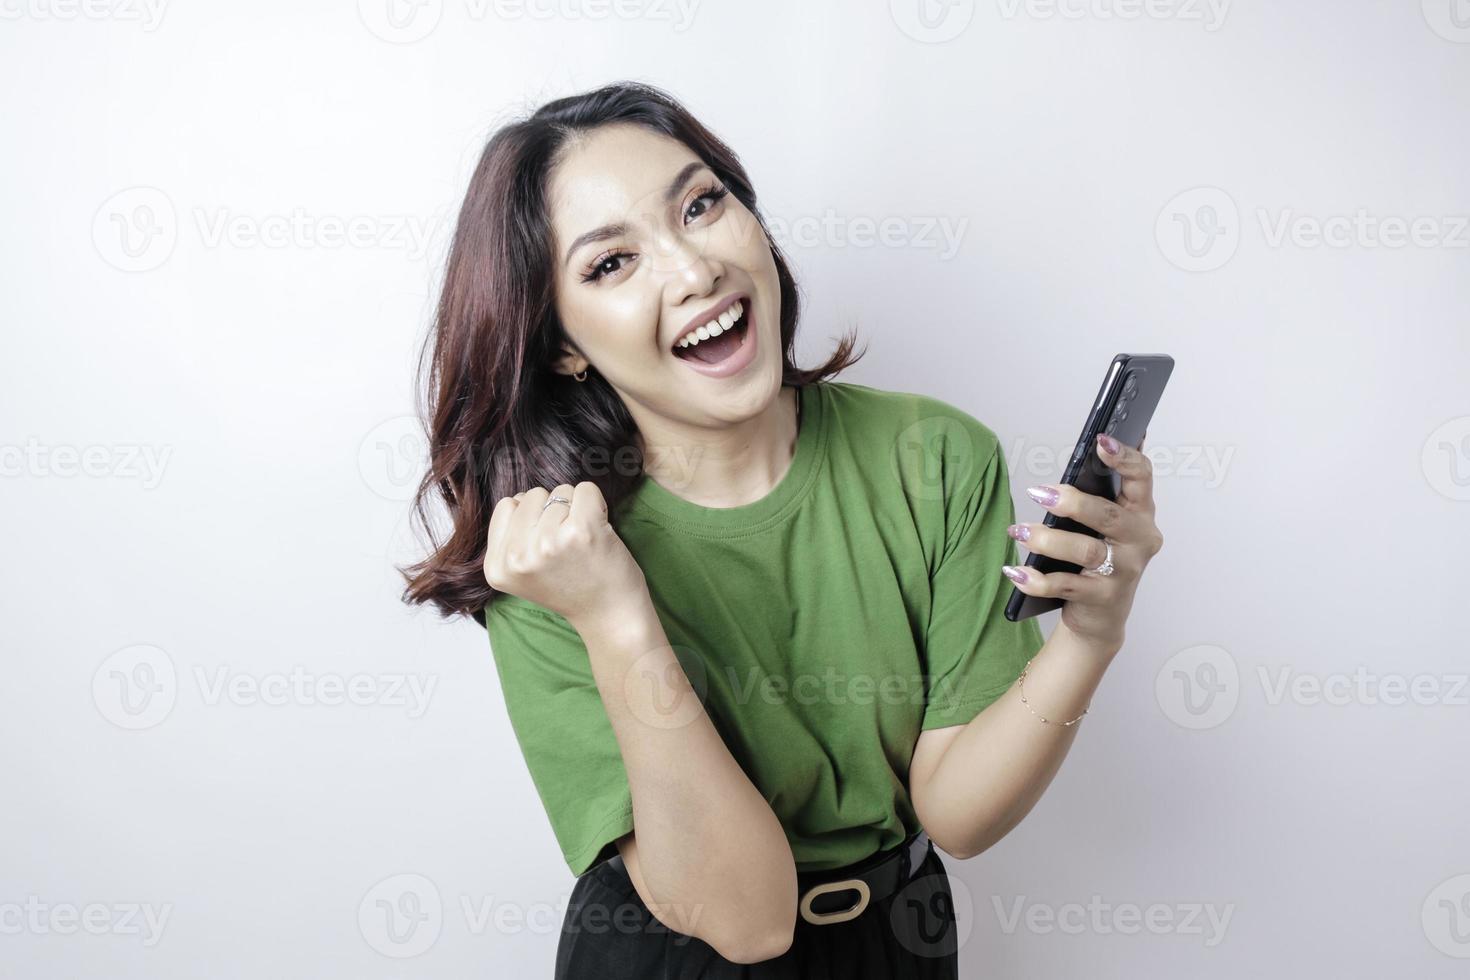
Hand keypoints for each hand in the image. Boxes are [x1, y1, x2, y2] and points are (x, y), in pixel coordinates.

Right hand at [483, 482, 646, 630]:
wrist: (609, 616)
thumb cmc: (572, 588)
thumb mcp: (523, 572)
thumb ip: (512, 537)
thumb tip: (519, 498)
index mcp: (497, 567)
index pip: (506, 506)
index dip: (531, 518)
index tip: (548, 546)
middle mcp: (518, 556)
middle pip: (531, 495)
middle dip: (552, 511)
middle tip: (568, 546)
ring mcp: (548, 543)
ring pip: (560, 492)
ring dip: (575, 510)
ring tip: (582, 544)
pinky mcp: (581, 530)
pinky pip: (586, 489)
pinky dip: (596, 504)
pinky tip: (598, 532)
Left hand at [1002, 432, 1164, 654]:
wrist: (1102, 615)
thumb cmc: (1099, 556)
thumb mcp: (1103, 524)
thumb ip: (1097, 493)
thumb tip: (1087, 450)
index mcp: (1141, 512)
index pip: (1141, 477)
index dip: (1124, 458)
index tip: (1100, 441)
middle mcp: (1140, 540)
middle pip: (1109, 515)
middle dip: (1072, 502)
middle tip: (1038, 493)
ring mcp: (1125, 571)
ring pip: (1086, 551)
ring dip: (1047, 540)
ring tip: (1018, 531)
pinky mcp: (1104, 598)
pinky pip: (1066, 586)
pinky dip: (1036, 579)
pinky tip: (1015, 571)